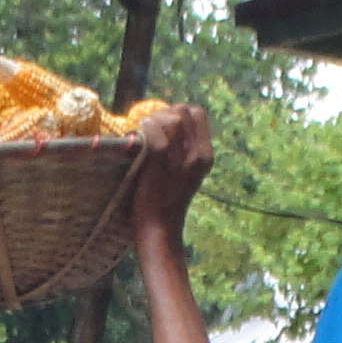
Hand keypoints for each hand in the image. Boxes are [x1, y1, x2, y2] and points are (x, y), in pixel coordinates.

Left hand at [129, 103, 214, 232]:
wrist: (159, 231)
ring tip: (142, 133)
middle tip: (149, 128)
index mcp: (205, 155)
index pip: (197, 113)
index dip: (179, 113)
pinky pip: (154, 131)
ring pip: (170, 118)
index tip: (164, 125)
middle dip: (164, 113)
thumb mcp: (184, 175)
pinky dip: (143, 128)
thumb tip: (166, 123)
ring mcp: (180, 157)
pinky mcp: (160, 161)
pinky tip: (136, 134)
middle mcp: (197, 154)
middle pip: (183, 111)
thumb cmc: (165, 204)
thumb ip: (182, 151)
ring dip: (152, 120)